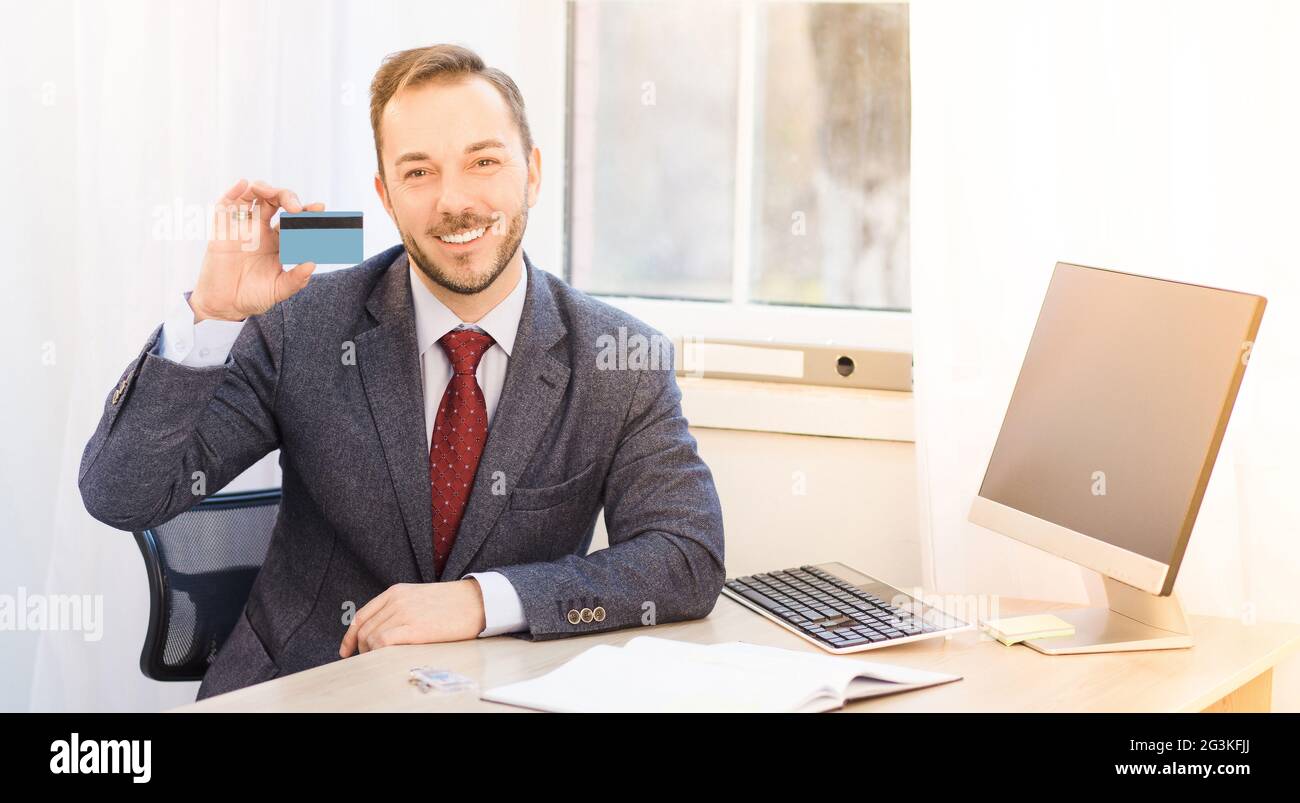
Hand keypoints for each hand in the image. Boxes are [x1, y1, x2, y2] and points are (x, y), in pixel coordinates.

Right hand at [188, 178, 324, 322]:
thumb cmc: (252, 297)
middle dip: (288, 197)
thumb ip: (296, 279)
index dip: (307, 211)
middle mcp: (261, 229)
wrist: (224, 305)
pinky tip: (244, 185)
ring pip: (253, 196)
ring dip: (263, 188)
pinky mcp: (221, 228)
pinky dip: (234, 191)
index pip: (295, 219)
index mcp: (278, 242)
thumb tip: (312, 264)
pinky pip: (226, 204)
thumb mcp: (279, 290)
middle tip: (296, 209)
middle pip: (276, 201)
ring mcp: (241, 226)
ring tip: (270, 193)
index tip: (320, 208)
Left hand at [339, 579, 486, 656]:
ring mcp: (404, 613)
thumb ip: (401, 608)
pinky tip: (387, 658)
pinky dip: (378, 652)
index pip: (362, 615)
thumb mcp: (421, 598)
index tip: (347, 650)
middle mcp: (396, 600)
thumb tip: (385, 630)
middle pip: (364, 628)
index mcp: (397, 592)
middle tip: (368, 660)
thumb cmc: (454, 604)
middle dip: (361, 648)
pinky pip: (382, 642)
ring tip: (381, 660)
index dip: (350, 636)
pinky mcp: (413, 628)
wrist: (478, 602)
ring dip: (371, 653)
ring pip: (371, 637)